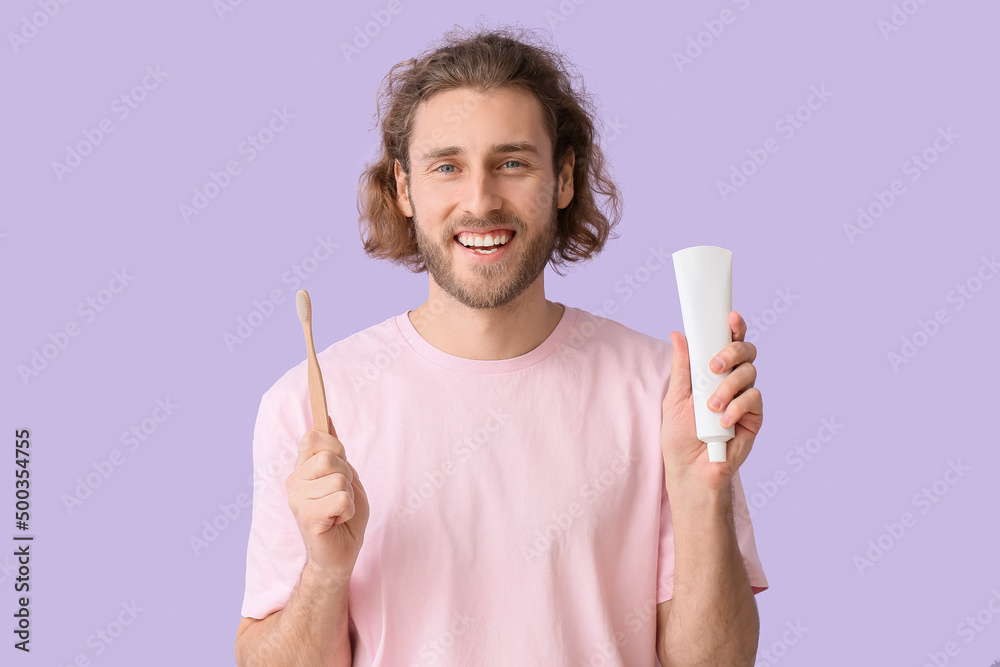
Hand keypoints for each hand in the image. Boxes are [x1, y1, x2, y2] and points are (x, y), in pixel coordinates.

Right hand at [285, 416, 369, 585]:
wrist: (343, 552)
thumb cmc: (343, 514)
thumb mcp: (345, 475)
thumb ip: (334, 450)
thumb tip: (326, 418)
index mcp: (301, 469)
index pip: (313, 437)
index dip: (336, 449)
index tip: (340, 467)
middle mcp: (293, 482)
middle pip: (330, 458)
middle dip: (347, 476)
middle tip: (342, 496)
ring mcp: (297, 500)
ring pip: (339, 480)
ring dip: (349, 496)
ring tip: (339, 511)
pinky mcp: (307, 518)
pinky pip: (340, 499)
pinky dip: (348, 510)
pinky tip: (337, 521)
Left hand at [660, 310, 762, 492]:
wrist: (691, 469)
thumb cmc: (680, 435)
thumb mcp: (675, 397)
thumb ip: (681, 367)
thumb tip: (678, 335)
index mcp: (713, 372)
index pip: (727, 342)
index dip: (734, 327)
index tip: (731, 317)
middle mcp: (732, 380)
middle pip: (745, 352)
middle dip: (732, 353)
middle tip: (714, 366)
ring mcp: (744, 398)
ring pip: (749, 374)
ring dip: (728, 388)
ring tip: (710, 407)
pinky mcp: (753, 417)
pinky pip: (753, 400)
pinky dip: (736, 408)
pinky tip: (722, 421)